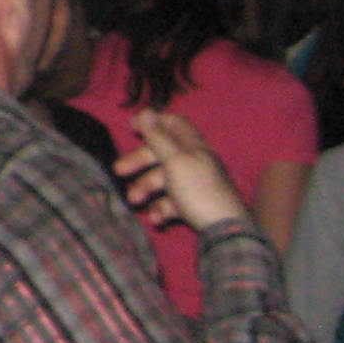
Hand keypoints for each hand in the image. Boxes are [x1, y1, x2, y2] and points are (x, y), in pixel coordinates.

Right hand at [115, 109, 247, 233]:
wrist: (225, 230)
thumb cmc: (198, 190)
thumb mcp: (174, 161)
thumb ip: (158, 138)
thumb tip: (145, 111)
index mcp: (193, 147)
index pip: (175, 124)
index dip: (154, 122)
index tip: (132, 126)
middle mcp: (195, 162)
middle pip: (163, 153)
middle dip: (139, 161)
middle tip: (118, 170)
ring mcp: (195, 185)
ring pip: (164, 180)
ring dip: (145, 188)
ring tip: (133, 200)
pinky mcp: (194, 205)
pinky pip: (172, 202)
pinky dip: (161, 208)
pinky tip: (156, 219)